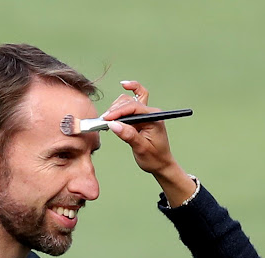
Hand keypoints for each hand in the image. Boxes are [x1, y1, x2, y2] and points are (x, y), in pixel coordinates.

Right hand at [103, 81, 196, 206]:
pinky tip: (124, 86)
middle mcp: (150, 113)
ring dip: (116, 107)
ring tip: (107, 119)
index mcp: (154, 118)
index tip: (106, 119)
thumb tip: (113, 125)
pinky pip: (133, 101)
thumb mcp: (141, 149)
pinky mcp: (140, 117)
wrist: (161, 164)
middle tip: (104, 121)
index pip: (134, 108)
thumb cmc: (154, 158)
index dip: (118, 112)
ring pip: (128, 101)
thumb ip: (128, 135)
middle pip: (129, 102)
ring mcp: (146, 114)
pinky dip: (128, 96)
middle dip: (115, 110)